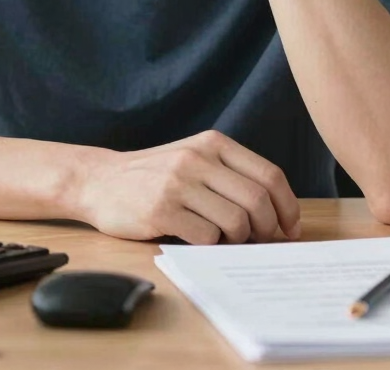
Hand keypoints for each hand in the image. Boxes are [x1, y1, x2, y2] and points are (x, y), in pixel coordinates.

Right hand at [72, 130, 300, 244]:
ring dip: (236, 240)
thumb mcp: (193, 159)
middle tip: (259, 242)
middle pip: (257, 201)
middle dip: (266, 230)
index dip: (287, 207)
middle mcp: (198, 158)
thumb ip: (230, 176)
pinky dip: (209, 246)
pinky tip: (196, 239)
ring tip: (222, 239)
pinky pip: (206, 238)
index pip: (269, 175)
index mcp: (212, 143)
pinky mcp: (162, 209)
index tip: (289, 228)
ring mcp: (179, 183)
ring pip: (235, 223)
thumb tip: (276, 216)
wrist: (100, 180)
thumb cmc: (154, 175)